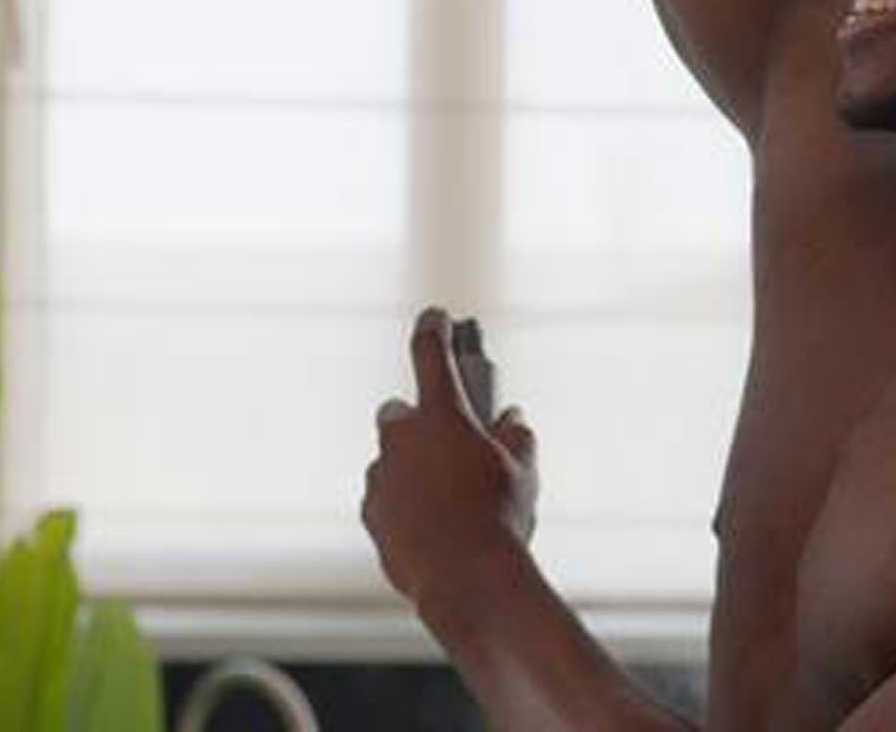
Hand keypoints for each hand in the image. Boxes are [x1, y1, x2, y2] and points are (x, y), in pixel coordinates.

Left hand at [361, 308, 539, 607]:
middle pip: (398, 413)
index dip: (434, 328)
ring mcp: (379, 475)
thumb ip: (517, 437)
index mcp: (440, 414)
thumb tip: (512, 420)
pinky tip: (431, 527)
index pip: (429, 352)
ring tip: (446, 499)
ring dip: (410, 469)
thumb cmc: (499, 518)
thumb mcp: (523, 473)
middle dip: (417, 423)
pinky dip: (403, 504)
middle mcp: (400, 437)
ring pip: (390, 461)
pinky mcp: (371, 512)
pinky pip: (385, 499)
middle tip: (448, 443)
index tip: (435, 316)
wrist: (465, 579)